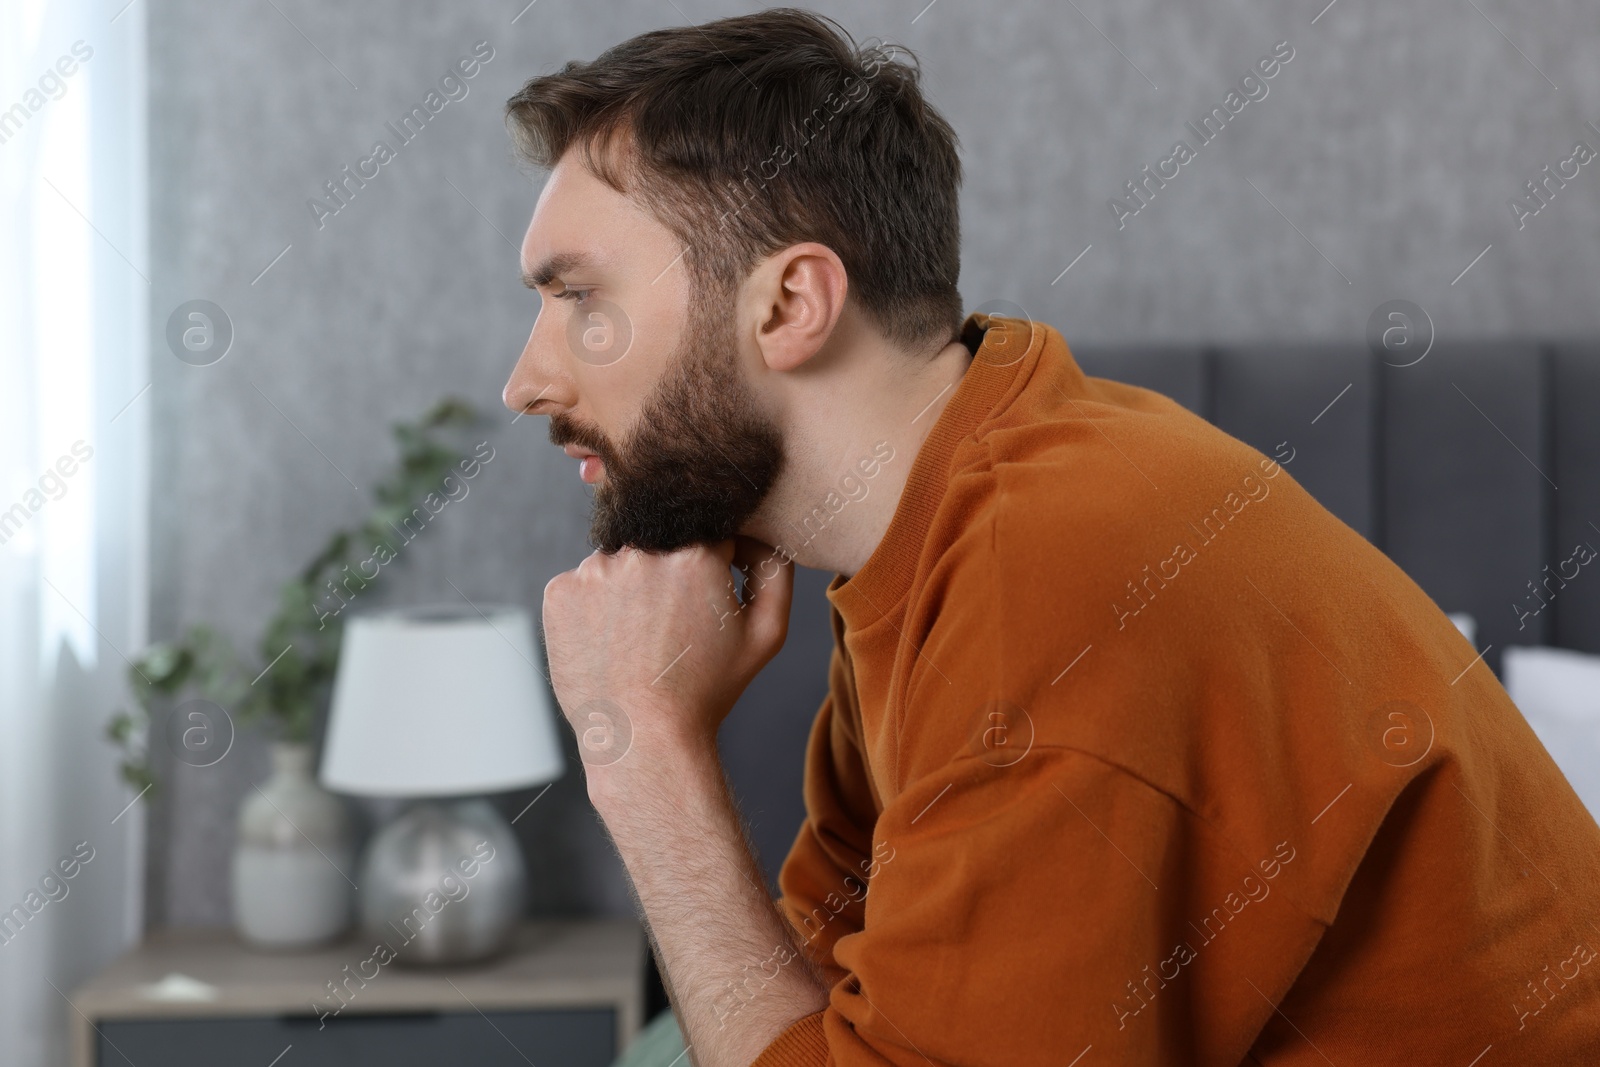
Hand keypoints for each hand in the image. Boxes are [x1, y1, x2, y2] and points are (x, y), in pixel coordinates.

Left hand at [542, 537, 794, 783]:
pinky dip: (594, 605)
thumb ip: (775, 567)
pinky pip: (582, 583)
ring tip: (638, 638)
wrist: (643, 737)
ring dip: (628, 586)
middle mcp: (642, 552)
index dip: (710, 570)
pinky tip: (609, 642)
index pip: (706, 536)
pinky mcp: (559, 592)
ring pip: (618, 562)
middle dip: (666, 575)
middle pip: (659, 543)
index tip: (702, 605)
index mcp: (695, 554)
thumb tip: (758, 530)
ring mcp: (594, 571)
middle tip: (668, 627)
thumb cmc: (707, 690)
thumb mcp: (767, 633)